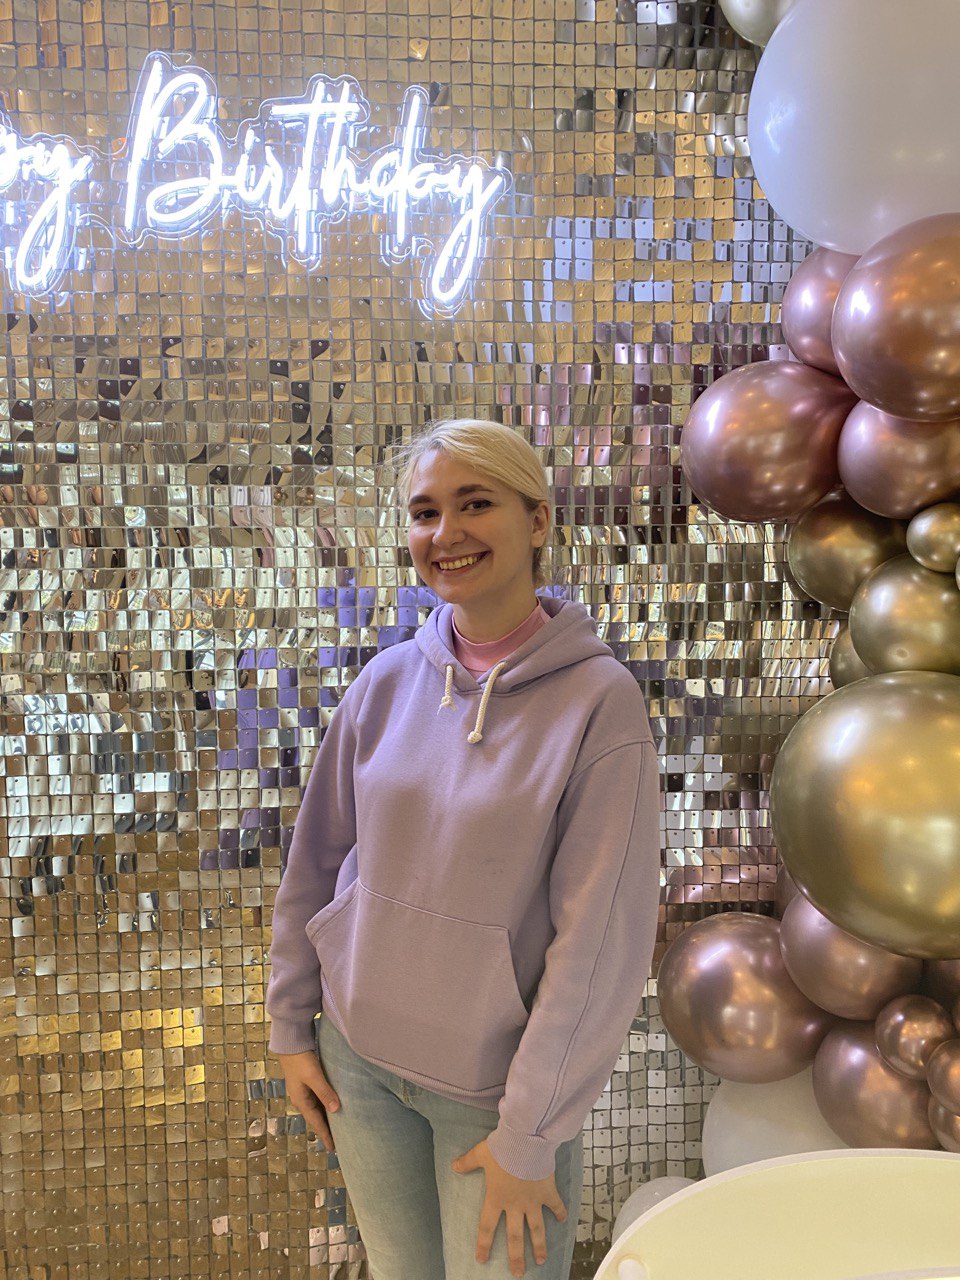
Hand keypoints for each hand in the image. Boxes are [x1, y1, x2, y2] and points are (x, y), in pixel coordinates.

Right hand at [275, 1051, 340, 1152]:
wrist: (290, 1044)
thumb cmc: (301, 1060)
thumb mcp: (314, 1076)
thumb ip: (325, 1092)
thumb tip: (336, 1110)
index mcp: (301, 1101)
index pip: (316, 1123)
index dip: (326, 1135)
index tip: (334, 1148)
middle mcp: (302, 1100)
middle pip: (316, 1118)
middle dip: (326, 1129)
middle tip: (339, 1141)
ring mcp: (303, 1092)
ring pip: (317, 1110)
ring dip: (326, 1118)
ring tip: (337, 1127)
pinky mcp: (306, 1083)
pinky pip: (318, 1100)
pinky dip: (325, 1106)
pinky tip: (332, 1106)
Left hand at [452, 1138, 567, 1277]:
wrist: (526, 1141)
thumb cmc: (502, 1148)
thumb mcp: (480, 1154)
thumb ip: (468, 1162)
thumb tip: (453, 1166)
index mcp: (496, 1198)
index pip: (486, 1226)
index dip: (484, 1244)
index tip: (482, 1259)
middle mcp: (515, 1205)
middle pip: (515, 1237)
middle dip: (516, 1257)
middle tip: (518, 1273)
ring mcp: (533, 1201)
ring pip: (536, 1229)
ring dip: (539, 1246)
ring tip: (540, 1260)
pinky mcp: (547, 1192)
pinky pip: (555, 1205)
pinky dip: (560, 1212)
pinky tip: (564, 1220)